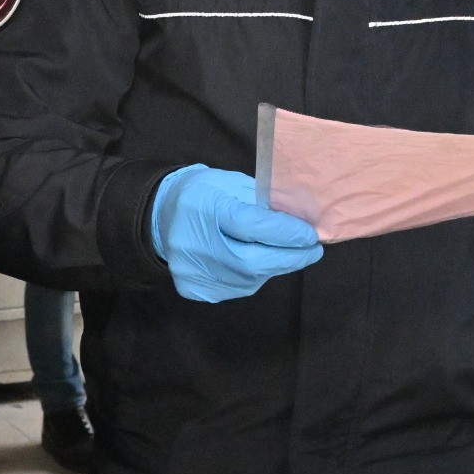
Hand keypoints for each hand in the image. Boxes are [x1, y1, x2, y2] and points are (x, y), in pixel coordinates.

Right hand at [149, 165, 322, 302]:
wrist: (161, 216)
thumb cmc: (206, 194)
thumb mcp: (232, 184)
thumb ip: (264, 202)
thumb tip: (301, 223)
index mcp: (204, 207)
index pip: (251, 226)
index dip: (286, 233)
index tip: (311, 235)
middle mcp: (193, 244)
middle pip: (252, 262)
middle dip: (290, 257)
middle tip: (312, 251)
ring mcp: (192, 272)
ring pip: (248, 280)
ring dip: (273, 268)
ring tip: (282, 254)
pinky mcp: (194, 289)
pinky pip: (237, 288)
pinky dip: (254, 277)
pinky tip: (254, 263)